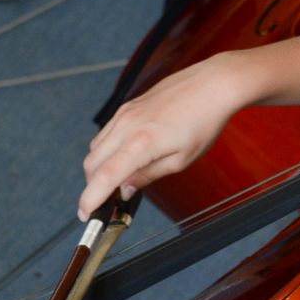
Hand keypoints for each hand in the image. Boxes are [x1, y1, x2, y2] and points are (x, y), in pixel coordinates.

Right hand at [79, 56, 242, 219]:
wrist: (213, 84)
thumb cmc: (204, 122)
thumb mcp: (181, 159)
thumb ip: (148, 175)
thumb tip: (125, 189)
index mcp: (141, 143)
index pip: (104, 177)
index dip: (90, 199)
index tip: (86, 215)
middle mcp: (127, 126)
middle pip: (92, 163)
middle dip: (94, 185)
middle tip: (110, 200)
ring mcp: (126, 113)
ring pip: (96, 147)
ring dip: (100, 167)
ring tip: (122, 178)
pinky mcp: (129, 106)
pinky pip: (107, 132)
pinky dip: (108, 149)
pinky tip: (127, 155)